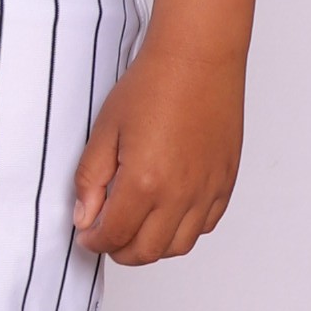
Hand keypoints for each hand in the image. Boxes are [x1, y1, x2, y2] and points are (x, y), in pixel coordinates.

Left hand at [71, 40, 245, 264]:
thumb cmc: (152, 85)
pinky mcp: (225, 182)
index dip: (94, 241)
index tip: (86, 234)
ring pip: (178, 246)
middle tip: (106, 235)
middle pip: (146, 251)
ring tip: (135, 226)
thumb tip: (84, 218)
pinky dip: (183, 230)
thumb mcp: (105, 130)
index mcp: (145, 182)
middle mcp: (180, 194)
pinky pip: (205, 225)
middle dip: (119, 250)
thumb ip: (91, 179)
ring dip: (152, 246)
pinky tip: (166, 212)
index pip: (114, 236)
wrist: (198, 59)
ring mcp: (207, 190)